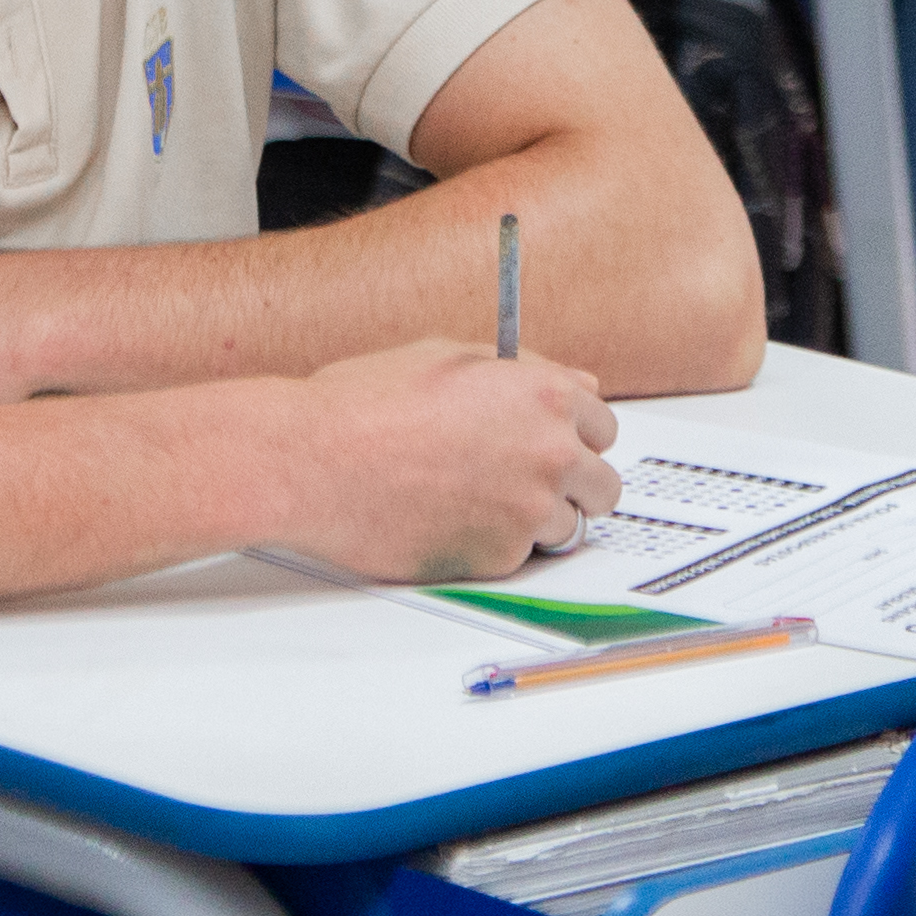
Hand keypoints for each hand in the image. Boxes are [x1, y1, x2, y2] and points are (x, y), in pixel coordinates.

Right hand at [263, 341, 621, 584]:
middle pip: (602, 485)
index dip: (573, 433)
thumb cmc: (365, 403)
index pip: (602, 425)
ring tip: (476, 501)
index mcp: (544, 395)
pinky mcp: (497, 559)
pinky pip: (517, 557)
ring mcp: (527, 511)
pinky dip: (493, 545)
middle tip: (525, 480)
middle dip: (571, 483)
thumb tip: (573, 382)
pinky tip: (449, 519)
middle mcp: (549, 453)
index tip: (552, 442)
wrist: (313, 462)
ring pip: (566, 527)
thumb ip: (523, 371)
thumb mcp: (447, 356)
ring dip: (534, 519)